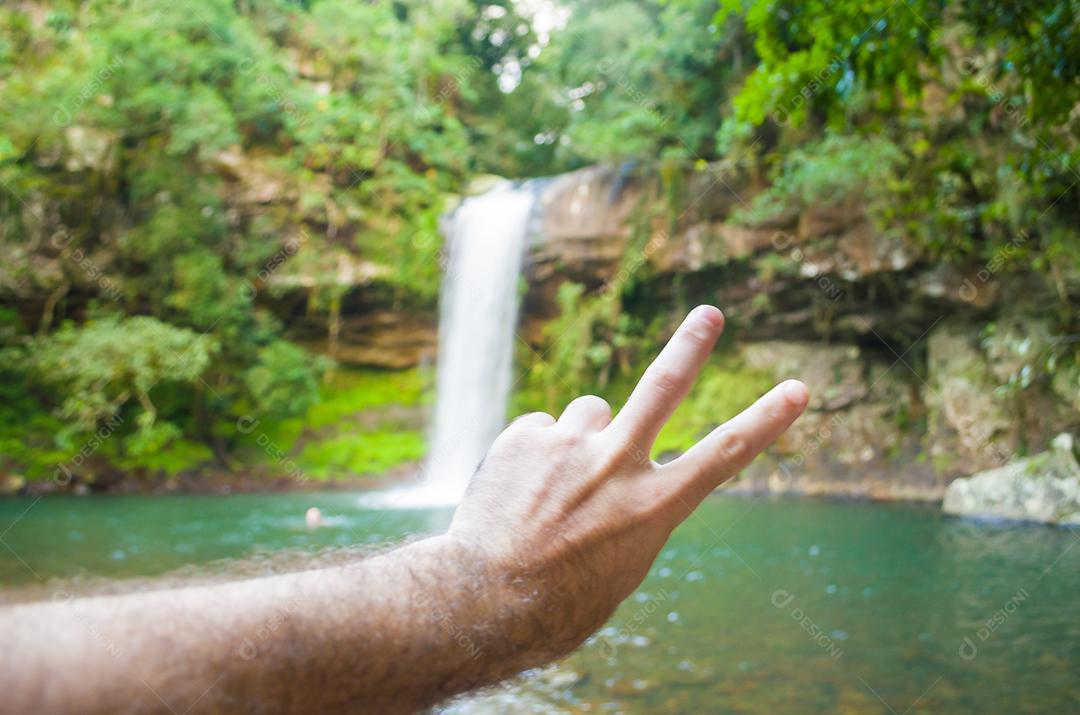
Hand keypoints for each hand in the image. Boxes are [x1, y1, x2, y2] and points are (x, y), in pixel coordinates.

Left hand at [448, 305, 807, 660]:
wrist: (483, 602)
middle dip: (690, 347)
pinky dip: (534, 452)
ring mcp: (570, 446)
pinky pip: (542, 428)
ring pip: (589, 411)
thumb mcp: (618, 568)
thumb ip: (628, 513)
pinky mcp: (525, 435)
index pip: (724, 456)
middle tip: (709, 314)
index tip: (799, 389)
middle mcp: (617, 465)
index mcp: (653, 508)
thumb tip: (614, 477)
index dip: (767, 420)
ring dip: (579, 437)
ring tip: (552, 484)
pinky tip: (517, 488)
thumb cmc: (557, 603)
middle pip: (663, 387)